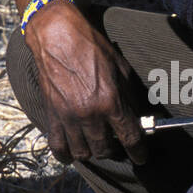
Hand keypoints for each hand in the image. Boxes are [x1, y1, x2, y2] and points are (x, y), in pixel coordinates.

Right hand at [24, 0, 146, 163]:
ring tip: (95, 144)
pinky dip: (66, 154)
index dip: (139, 152)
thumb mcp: (120, 68)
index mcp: (111, 101)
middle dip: (114, 149)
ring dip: (92, 152)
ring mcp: (68, 116)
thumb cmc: (91, 47)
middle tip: (116, 142)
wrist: (57, 35)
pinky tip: (73, 151)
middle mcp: (89, 113)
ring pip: (83, 153)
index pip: (130, 139)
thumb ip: (129, 97)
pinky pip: (57, 146)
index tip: (141, 156)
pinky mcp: (52, 114)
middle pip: (105, 149)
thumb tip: (137, 118)